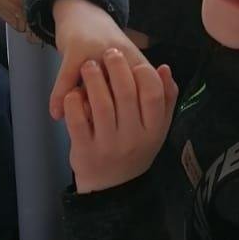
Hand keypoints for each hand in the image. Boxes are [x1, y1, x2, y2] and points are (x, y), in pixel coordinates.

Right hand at [49, 0, 150, 119]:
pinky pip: (68, 79)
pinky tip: (56, 114)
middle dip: (107, 117)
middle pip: (118, 97)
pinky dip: (60, 97)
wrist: (85, 10)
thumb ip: (131, 93)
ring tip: (82, 122)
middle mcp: (123, 58)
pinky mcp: (78, 48)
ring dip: (84, 108)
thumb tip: (122, 126)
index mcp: (138, 65)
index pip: (142, 100)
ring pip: (93, 90)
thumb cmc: (105, 46)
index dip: (131, 120)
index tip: (121, 132)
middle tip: (100, 130)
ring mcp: (100, 52)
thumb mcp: (124, 67)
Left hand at [64, 48, 177, 192]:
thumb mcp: (156, 128)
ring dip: (94, 80)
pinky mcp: (84, 151)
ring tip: (90, 65)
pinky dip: (74, 103)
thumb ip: (164, 99)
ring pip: (101, 105)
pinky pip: (77, 122)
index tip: (135, 62)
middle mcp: (132, 138)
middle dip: (116, 67)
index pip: (153, 95)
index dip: (144, 73)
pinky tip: (73, 92)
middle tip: (109, 52)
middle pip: (125, 94)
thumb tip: (164, 67)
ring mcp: (108, 145)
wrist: (112, 187)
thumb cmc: (136, 148)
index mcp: (153, 130)